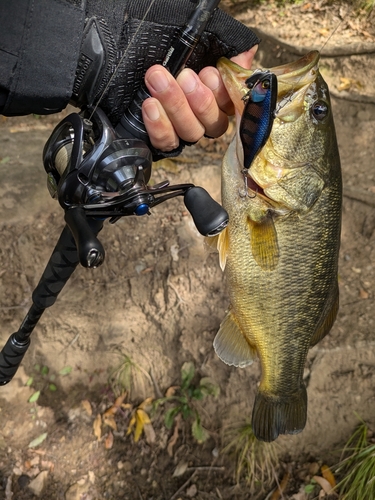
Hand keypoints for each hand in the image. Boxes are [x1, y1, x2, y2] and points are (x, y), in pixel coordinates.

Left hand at [142, 46, 257, 151]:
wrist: (142, 50)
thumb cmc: (174, 45)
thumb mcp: (205, 40)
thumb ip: (228, 49)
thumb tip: (245, 56)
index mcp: (222, 97)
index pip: (233, 104)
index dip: (223, 93)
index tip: (209, 72)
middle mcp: (206, 118)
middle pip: (213, 123)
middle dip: (201, 100)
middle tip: (184, 76)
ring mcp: (184, 130)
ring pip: (191, 132)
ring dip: (176, 106)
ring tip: (158, 82)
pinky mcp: (163, 138)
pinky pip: (166, 142)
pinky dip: (159, 126)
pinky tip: (150, 106)